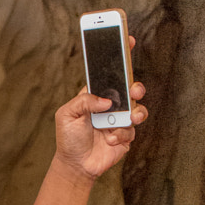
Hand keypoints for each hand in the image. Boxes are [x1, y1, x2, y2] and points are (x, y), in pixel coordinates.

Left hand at [54, 37, 146, 181]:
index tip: (127, 40)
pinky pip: (131, 130)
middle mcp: (110, 105)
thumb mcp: (67, 115)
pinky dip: (121, 134)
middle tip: (134, 91)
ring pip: (137, 109)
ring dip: (135, 113)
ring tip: (128, 118)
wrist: (76, 165)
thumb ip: (84, 102)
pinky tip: (109, 139)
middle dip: (136, 87)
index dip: (119, 56)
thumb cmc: (68, 138)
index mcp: (95, 94)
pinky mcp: (126, 135)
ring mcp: (119, 119)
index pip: (108, 72)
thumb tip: (106, 101)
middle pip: (129, 88)